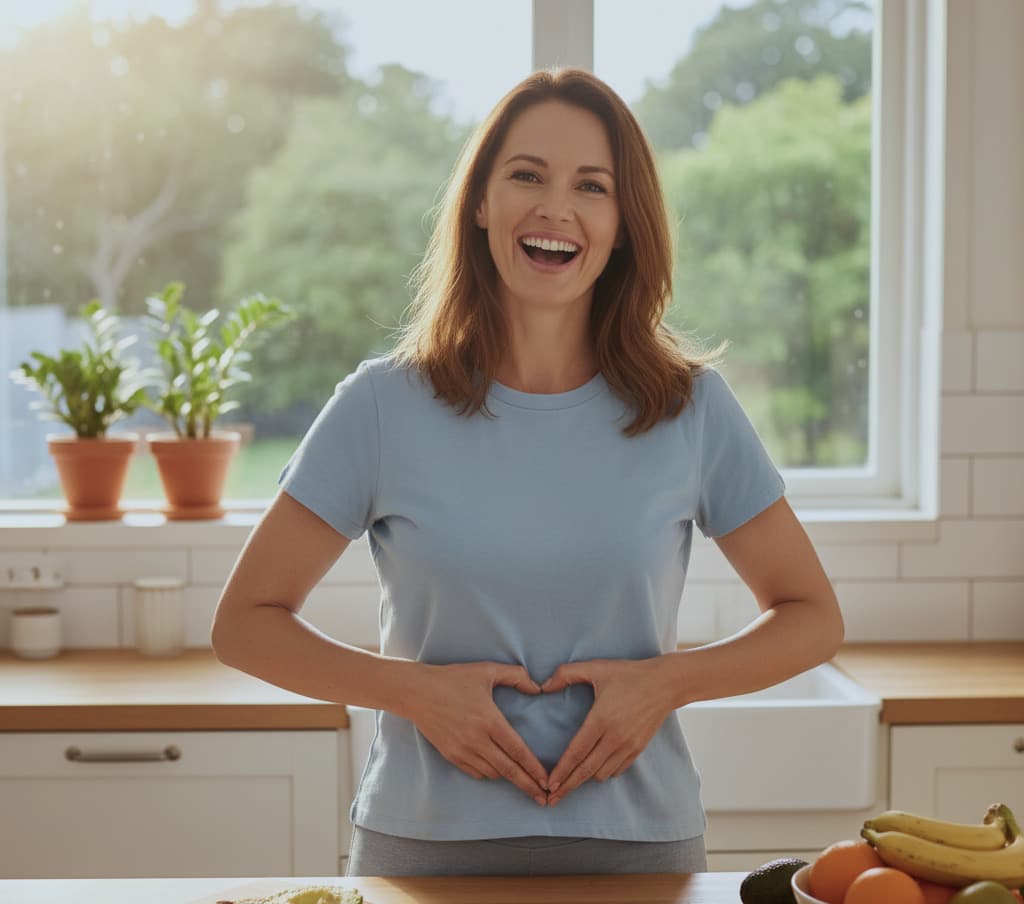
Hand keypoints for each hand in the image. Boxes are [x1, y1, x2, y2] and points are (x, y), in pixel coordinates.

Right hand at [401, 660, 550, 804]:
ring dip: (508, 776)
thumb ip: (516, 676)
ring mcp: (462, 750)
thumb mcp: (486, 670)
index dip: (535, 769)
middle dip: (528, 785)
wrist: (416, 691)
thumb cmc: (452, 678)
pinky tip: (496, 769)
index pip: (518, 751)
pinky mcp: (450, 755)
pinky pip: (475, 772)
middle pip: (508, 770)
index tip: (547, 781)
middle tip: (544, 799)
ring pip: (492, 773)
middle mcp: (476, 740)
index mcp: (489, 720)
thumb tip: (538, 687)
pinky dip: (488, 773)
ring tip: (522, 779)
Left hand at [540, 657, 673, 806]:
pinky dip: (603, 773)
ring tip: (570, 782)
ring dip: (584, 779)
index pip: (576, 752)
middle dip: (567, 786)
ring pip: (601, 773)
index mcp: (601, 719)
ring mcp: (628, 746)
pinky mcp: (638, 749)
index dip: (561, 771)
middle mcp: (615, 738)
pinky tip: (594, 770)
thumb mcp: (596, 667)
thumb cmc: (629, 674)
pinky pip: (617, 770)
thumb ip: (566, 673)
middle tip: (551, 799)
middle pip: (586, 771)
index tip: (549, 785)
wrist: (666, 683)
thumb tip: (543, 686)